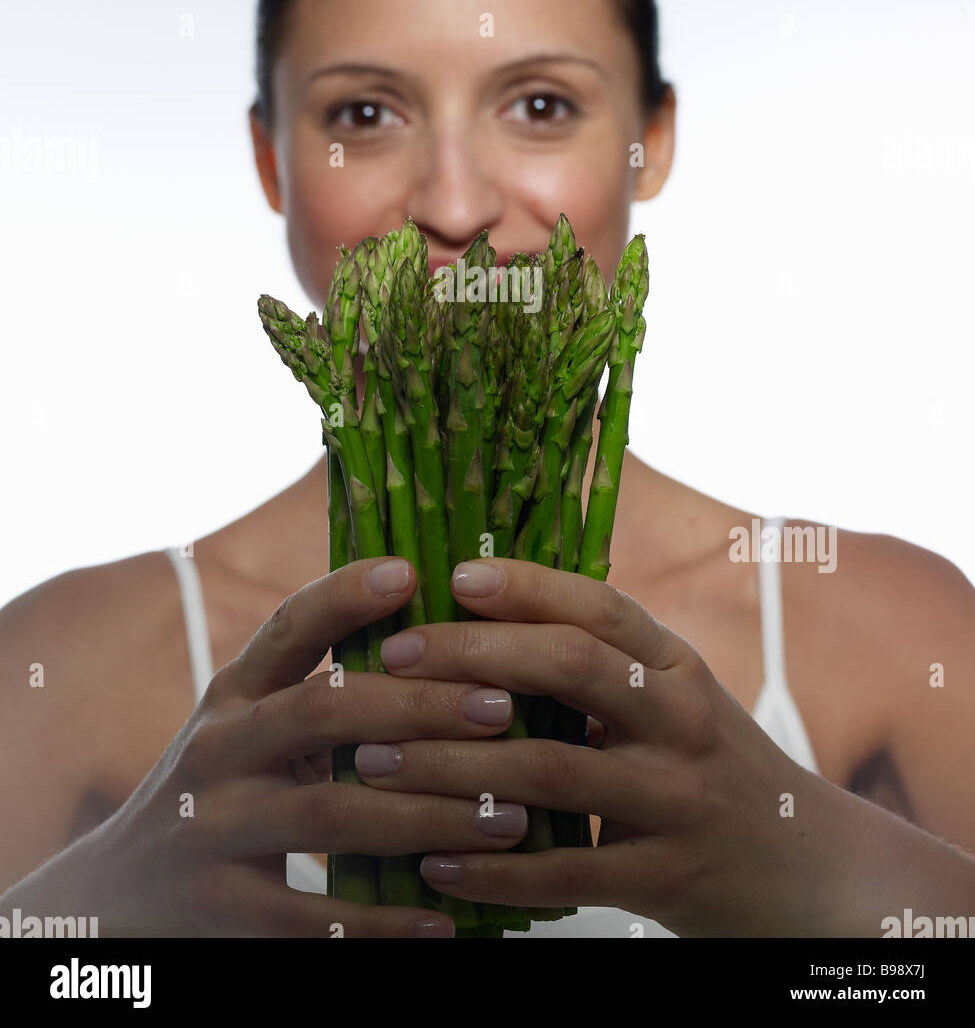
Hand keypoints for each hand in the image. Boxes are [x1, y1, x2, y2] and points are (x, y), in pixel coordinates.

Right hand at [62, 557, 530, 937]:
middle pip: (323, 712)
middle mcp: (218, 751)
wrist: (123, 892)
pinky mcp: (223, 910)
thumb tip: (447, 641)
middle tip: (503, 707)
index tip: (410, 571)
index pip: (287, 628)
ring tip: (508, 818)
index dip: (343, 595)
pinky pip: (313, 918)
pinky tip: (445, 919)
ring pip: (332, 815)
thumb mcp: (252, 726)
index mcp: (233, 694)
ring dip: (429, 815)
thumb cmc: (225, 788)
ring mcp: (214, 830)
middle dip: (420, 706)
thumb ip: (322, 690)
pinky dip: (383, 923)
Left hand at [354, 557, 849, 936]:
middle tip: (393, 656)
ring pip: (551, 770)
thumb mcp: (679, 701)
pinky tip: (433, 863)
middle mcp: (682, 720)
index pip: (601, 607)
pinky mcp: (668, 877)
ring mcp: (678, 799)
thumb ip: (606, 667)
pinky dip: (492, 869)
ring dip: (451, 764)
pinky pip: (565, 873)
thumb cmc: (717, 770)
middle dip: (471, 655)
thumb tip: (485, 626)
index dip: (527, 586)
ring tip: (376, 760)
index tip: (454, 575)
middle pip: (570, 667)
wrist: (814, 870)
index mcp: (679, 667)